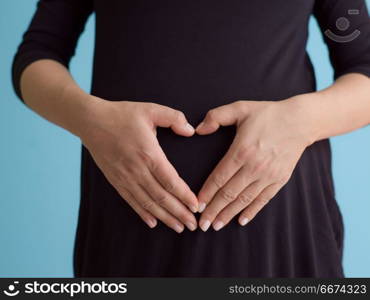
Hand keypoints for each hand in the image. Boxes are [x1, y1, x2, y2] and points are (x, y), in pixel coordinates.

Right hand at [79, 98, 198, 232]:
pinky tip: (153, 222)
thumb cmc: (122, 115)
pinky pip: (131, 201)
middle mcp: (137, 170)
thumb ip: (174, 118)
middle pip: (162, 197)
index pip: (171, 181)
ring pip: (148, 203)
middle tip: (193, 225)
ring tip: (178, 227)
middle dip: (179, 213)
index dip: (185, 196)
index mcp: (149, 153)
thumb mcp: (151, 109)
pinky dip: (143, 213)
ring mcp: (125, 177)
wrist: (91, 121)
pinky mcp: (115, 181)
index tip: (196, 207)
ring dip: (164, 217)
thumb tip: (191, 130)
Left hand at [196, 97, 314, 230]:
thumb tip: (198, 129)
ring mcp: (268, 176)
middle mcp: (254, 167)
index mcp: (241, 151)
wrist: (300, 121)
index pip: (219, 177)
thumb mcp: (240, 108)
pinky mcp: (280, 180)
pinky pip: (263, 200)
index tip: (197, 206)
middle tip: (203, 225)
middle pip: (229, 193)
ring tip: (217, 226)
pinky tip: (241, 220)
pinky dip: (252, 211)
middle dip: (214, 210)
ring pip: (244, 200)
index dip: (206, 193)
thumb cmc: (267, 114)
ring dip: (229, 214)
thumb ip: (216, 116)